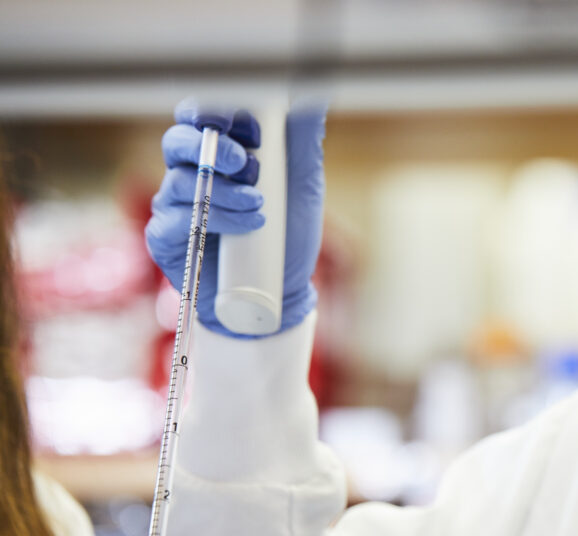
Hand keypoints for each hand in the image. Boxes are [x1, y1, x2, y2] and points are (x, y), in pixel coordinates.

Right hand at [145, 100, 325, 337]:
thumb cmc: (288, 239)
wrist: (281, 295)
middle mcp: (191, 176)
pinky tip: (249, 225)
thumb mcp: (303, 187)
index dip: (219, 115)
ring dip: (225, 191)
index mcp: (218, 157)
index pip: (200, 118)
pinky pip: (177, 219)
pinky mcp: (166, 239)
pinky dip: (218, 219)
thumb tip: (311, 97)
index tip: (253, 130)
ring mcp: (175, 207)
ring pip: (181, 181)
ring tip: (260, 205)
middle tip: (245, 162)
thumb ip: (301, 142)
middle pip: (177, 141)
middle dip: (212, 146)